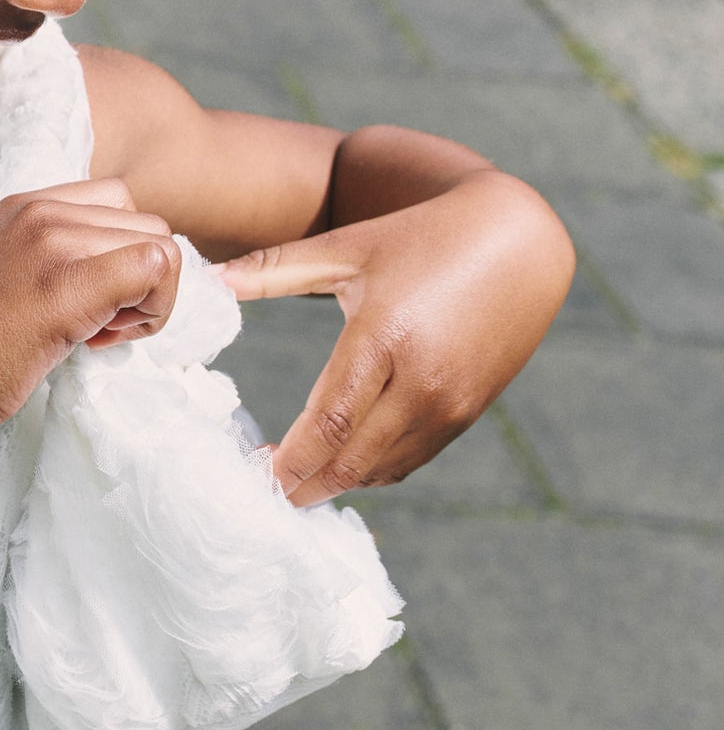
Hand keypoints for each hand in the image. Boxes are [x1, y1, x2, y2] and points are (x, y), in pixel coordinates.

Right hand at [0, 180, 182, 457]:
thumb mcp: (7, 275)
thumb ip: (55, 258)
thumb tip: (124, 274)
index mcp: (25, 205)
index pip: (118, 203)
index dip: (120, 254)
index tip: (90, 300)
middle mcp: (41, 210)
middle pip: (147, 224)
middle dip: (142, 280)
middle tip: (99, 325)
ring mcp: (52, 241)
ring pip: (161, 246)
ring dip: (149, 299)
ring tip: (97, 334)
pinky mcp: (67, 282)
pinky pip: (155, 269)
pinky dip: (149, 313)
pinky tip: (99, 342)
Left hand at [222, 171, 574, 503]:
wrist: (518, 242)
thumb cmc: (420, 238)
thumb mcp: (347, 247)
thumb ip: (276, 268)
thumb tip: (211, 280)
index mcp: (384, 338)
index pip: (328, 423)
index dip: (290, 458)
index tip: (255, 471)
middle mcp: (421, 381)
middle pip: (352, 459)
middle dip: (306, 484)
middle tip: (266, 492)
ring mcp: (449, 403)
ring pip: (383, 468)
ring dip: (338, 482)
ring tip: (296, 481)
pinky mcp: (467, 412)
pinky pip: (412, 459)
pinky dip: (374, 471)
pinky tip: (343, 465)